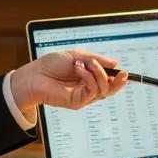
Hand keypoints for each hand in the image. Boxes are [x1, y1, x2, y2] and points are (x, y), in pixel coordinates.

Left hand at [8, 49, 128, 113]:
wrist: (34, 75)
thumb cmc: (51, 65)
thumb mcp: (76, 56)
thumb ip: (95, 60)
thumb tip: (114, 63)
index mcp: (88, 77)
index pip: (108, 80)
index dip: (117, 77)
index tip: (124, 71)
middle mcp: (87, 88)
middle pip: (110, 90)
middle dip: (118, 82)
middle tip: (122, 73)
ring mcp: (83, 96)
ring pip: (104, 90)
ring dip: (99, 73)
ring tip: (86, 64)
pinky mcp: (77, 102)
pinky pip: (92, 91)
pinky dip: (88, 77)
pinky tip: (78, 69)